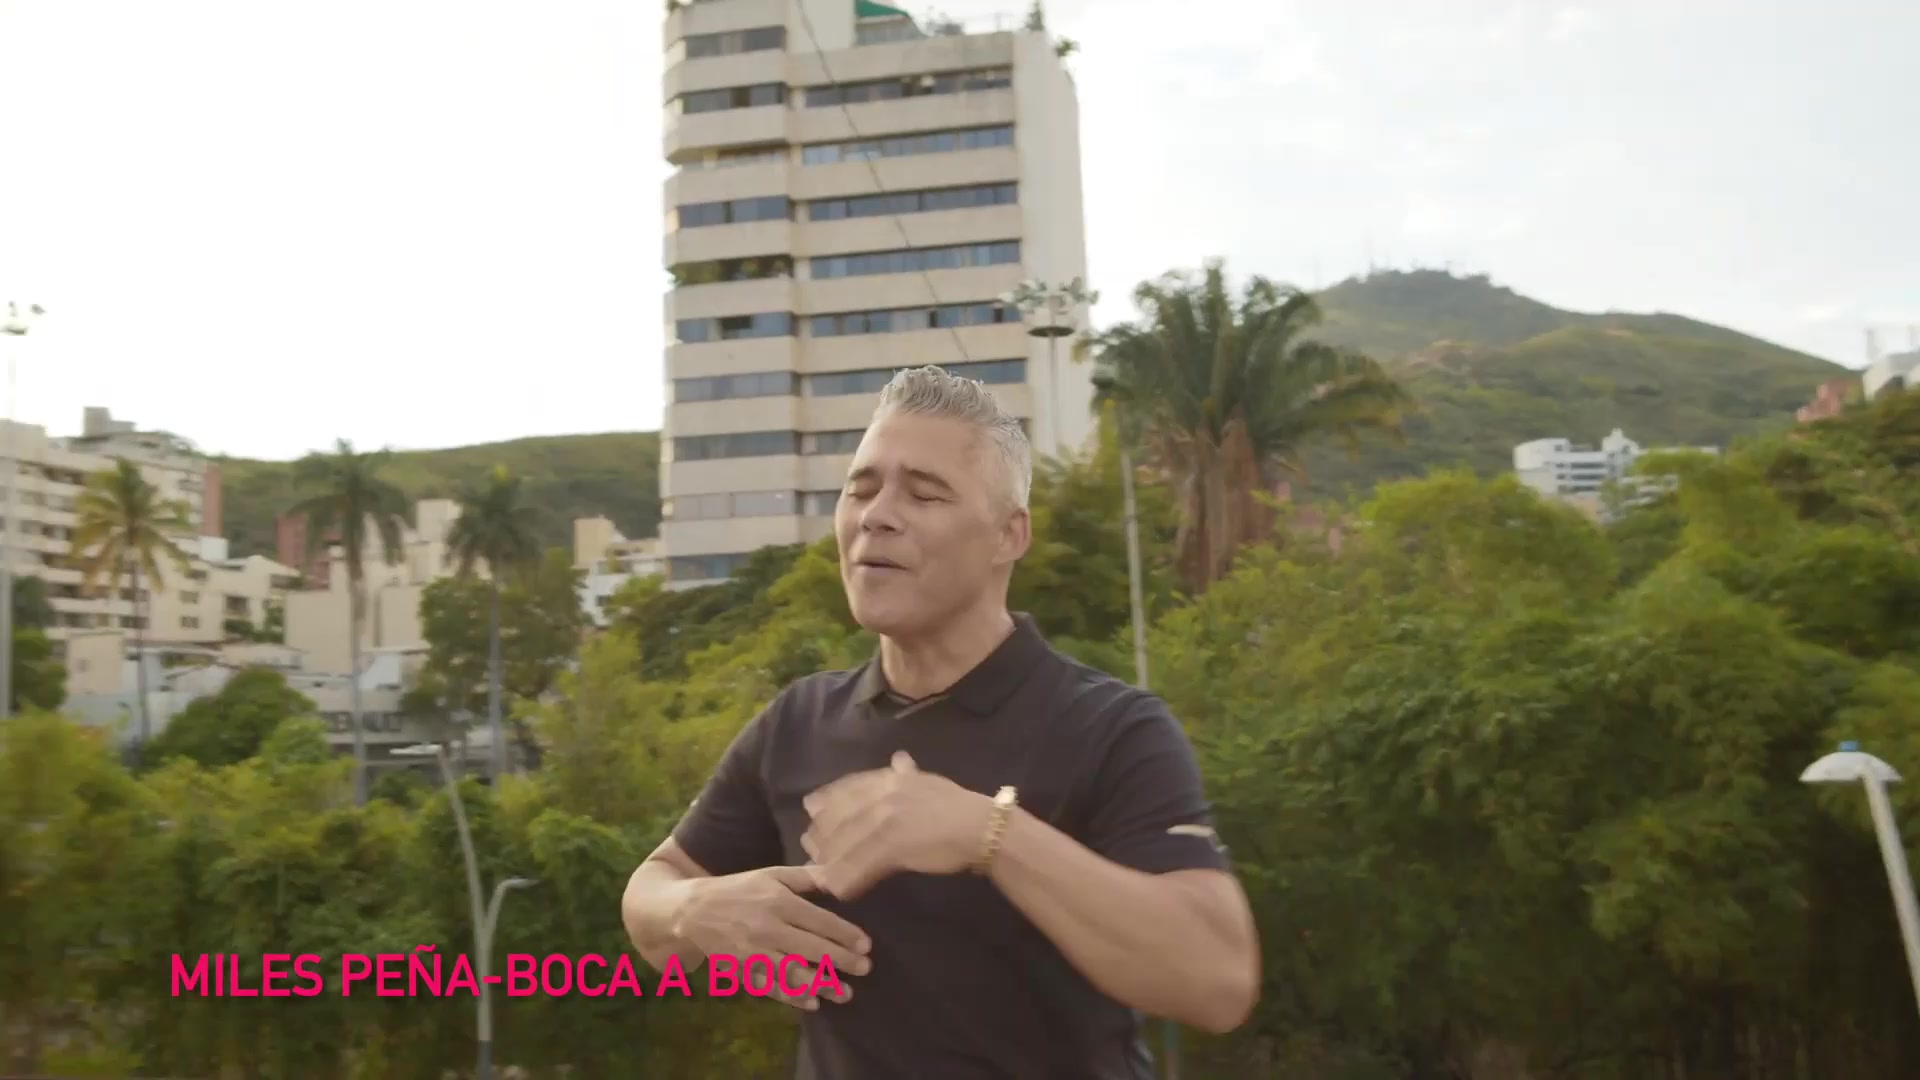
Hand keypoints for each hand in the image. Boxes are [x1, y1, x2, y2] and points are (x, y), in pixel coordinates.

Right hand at [670, 865, 870, 1010]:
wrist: (693, 910)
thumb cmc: (739, 889)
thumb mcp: (771, 874)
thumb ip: (806, 876)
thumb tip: (838, 877)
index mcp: (778, 901)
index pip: (819, 920)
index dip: (844, 934)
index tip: (866, 945)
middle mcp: (767, 927)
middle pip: (811, 947)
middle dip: (841, 960)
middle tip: (865, 969)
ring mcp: (753, 951)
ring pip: (793, 971)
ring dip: (821, 984)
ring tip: (845, 993)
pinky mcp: (741, 969)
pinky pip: (770, 986)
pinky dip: (791, 997)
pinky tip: (811, 1003)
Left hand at [802, 751, 994, 900]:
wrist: (982, 827)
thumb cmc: (960, 805)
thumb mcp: (930, 781)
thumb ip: (908, 773)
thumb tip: (900, 758)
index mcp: (892, 779)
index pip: (851, 786)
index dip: (828, 798)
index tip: (810, 806)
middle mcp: (885, 795)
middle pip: (843, 815)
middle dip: (823, 832)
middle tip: (808, 845)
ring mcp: (889, 819)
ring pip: (849, 842)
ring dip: (831, 860)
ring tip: (820, 875)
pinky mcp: (895, 845)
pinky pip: (863, 864)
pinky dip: (849, 878)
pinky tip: (839, 890)